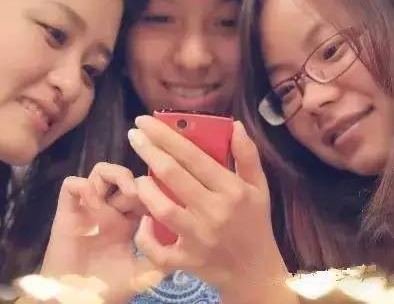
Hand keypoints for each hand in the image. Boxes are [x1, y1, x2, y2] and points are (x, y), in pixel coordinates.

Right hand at [40, 162, 157, 302]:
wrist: (78, 301)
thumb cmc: (108, 288)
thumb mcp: (143, 274)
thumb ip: (161, 257)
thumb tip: (175, 237)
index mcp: (128, 221)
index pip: (144, 192)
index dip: (154, 190)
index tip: (165, 199)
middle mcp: (109, 210)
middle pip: (124, 177)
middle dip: (138, 182)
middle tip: (147, 195)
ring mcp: (88, 209)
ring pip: (100, 172)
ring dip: (115, 174)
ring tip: (127, 191)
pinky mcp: (67, 212)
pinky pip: (71, 185)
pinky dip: (82, 185)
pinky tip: (95, 201)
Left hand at [128, 116, 293, 302]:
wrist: (256, 272)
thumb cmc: (255, 224)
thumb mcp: (260, 187)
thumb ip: (248, 155)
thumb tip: (235, 125)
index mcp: (231, 190)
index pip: (193, 156)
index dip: (165, 136)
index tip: (145, 121)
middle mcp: (214, 212)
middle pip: (173, 175)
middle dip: (148, 151)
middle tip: (134, 135)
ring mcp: (199, 238)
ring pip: (161, 209)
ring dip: (144, 189)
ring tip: (137, 178)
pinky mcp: (187, 261)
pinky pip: (157, 249)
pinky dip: (145, 236)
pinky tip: (142, 222)